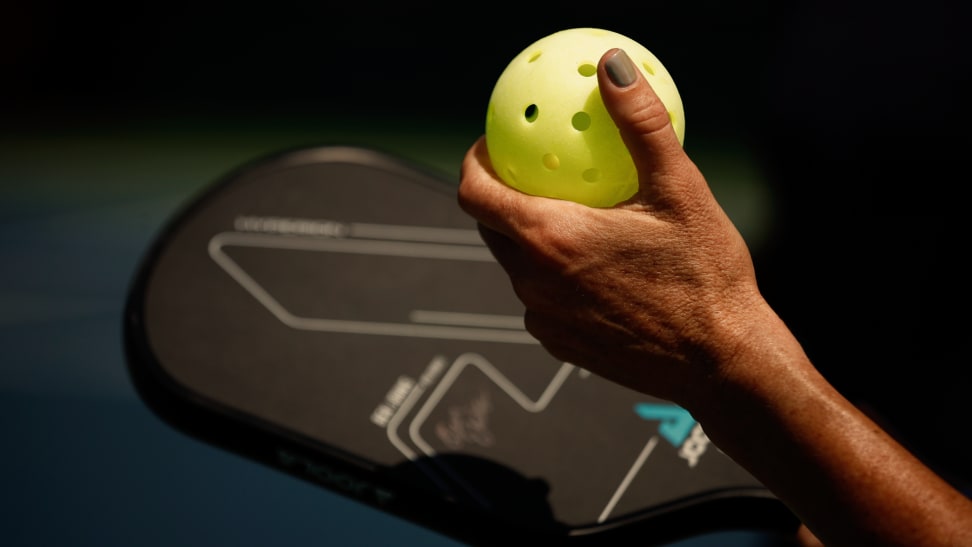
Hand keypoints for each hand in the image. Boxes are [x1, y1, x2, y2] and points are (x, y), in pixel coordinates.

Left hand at [458, 48, 764, 406]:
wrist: (721, 361)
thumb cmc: (704, 278)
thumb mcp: (679, 190)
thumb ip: (640, 124)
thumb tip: (613, 69)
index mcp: (550, 238)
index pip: (474, 193)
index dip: (473, 163)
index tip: (492, 146)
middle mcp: (533, 281)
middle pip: (490, 227)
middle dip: (501, 196)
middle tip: (534, 175)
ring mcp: (543, 317)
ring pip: (515, 264)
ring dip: (530, 237)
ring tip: (571, 217)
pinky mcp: (558, 344)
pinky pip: (539, 299)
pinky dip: (552, 276)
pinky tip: (593, 267)